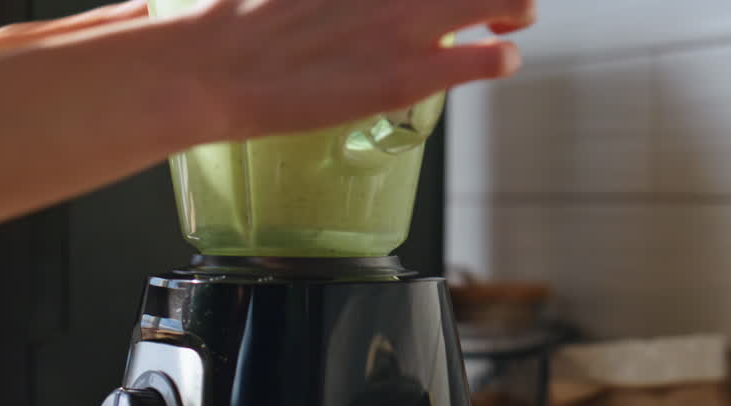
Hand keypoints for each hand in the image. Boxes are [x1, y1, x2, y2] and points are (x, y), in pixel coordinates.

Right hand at [158, 0, 534, 138]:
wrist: (213, 66)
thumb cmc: (234, 15)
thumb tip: (350, 0)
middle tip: (497, 0)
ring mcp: (407, 21)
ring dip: (517, 8)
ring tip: (509, 24)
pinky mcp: (410, 74)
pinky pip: (493, 58)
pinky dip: (503, 57)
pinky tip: (495, 61)